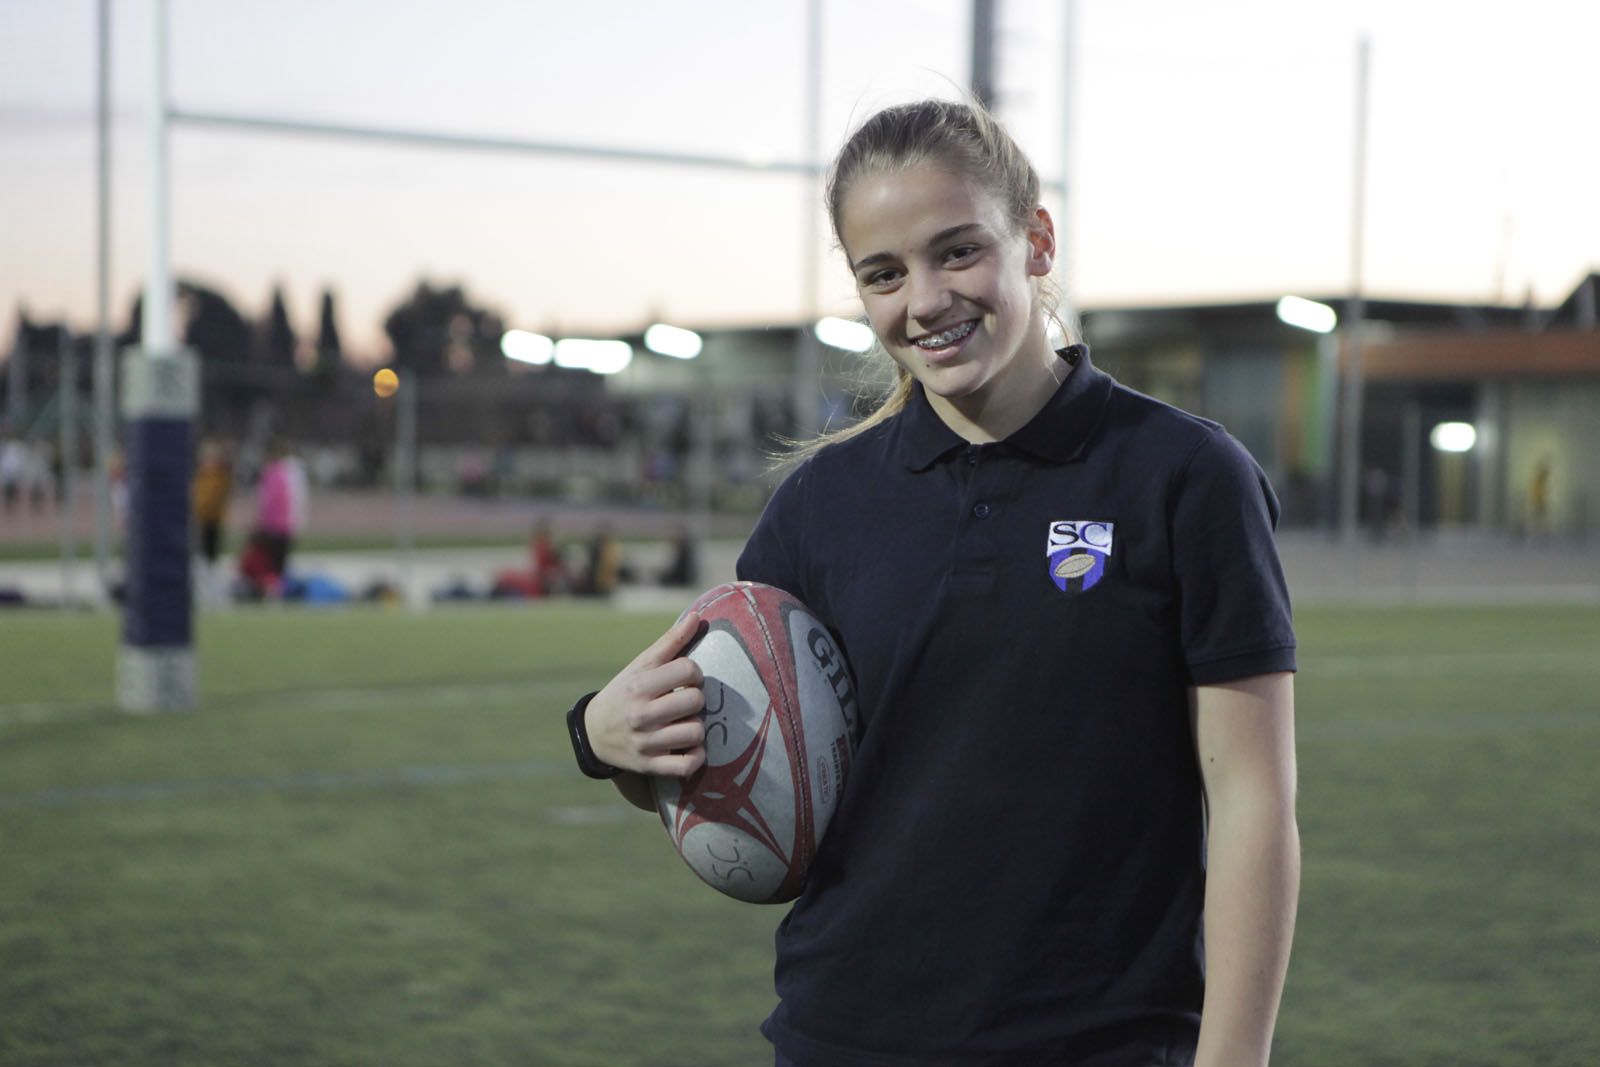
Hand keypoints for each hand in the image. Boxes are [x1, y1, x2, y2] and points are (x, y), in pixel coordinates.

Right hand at [586, 612, 706, 777]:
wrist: (595, 732)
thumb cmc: (626, 692)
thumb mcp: (641, 665)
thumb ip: (671, 642)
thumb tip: (698, 616)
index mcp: (639, 686)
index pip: (688, 670)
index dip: (694, 673)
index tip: (686, 679)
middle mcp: (641, 715)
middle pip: (695, 701)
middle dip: (696, 699)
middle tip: (685, 702)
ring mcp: (646, 743)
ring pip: (696, 732)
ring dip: (697, 727)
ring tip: (685, 723)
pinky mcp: (651, 766)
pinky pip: (687, 765)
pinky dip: (697, 757)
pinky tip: (691, 747)